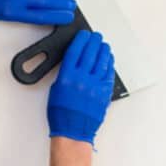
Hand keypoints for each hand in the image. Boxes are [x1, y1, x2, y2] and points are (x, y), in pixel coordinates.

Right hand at [47, 30, 114, 145]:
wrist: (73, 130)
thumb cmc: (61, 113)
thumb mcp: (56, 89)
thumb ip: (65, 74)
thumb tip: (75, 62)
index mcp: (67, 77)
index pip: (75, 51)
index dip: (81, 40)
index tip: (84, 35)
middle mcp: (82, 79)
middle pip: (90, 53)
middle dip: (94, 41)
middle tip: (96, 36)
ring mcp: (95, 85)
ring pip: (102, 61)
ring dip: (103, 50)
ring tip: (103, 45)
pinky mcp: (104, 92)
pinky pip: (108, 73)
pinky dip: (109, 64)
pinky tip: (108, 59)